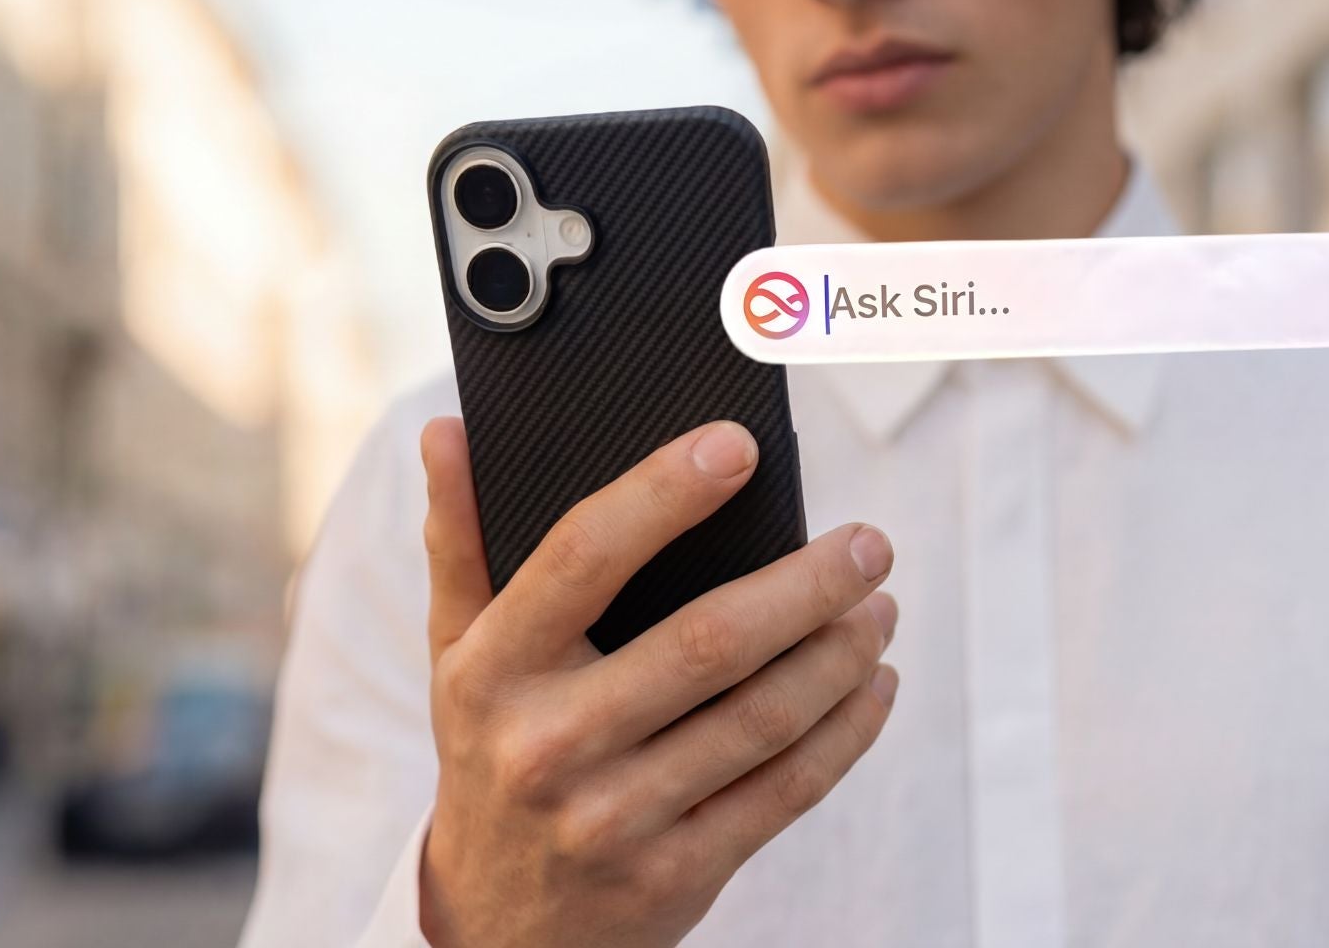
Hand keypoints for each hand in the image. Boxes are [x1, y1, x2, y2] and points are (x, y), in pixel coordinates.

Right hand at [416, 417, 898, 947]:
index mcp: (492, 669)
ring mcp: (613, 817)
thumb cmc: (492, 750)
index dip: (664, 494)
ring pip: (761, 718)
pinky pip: (785, 790)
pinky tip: (873, 684)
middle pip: (707, 642)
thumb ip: (459, 541)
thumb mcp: (455, 654)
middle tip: (870, 542)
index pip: (582, 557)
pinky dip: (846, 731)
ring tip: (880, 607)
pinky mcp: (676, 874)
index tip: (740, 446)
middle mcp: (547, 744)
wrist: (498, 926)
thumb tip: (449, 429)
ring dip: (841, 656)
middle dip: (808, 585)